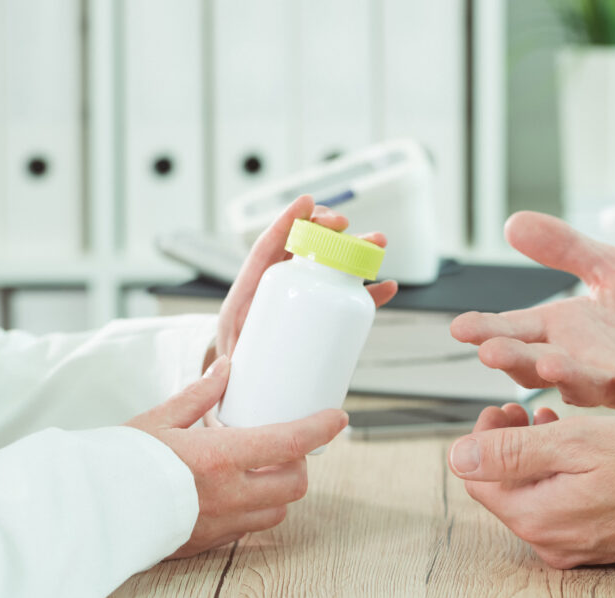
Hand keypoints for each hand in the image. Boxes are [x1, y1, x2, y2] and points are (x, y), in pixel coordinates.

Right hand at [126, 356, 347, 557]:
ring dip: (277, 490)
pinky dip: (252, 509)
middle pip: (294, 485)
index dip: (320, 428)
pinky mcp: (207, 543)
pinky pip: (248, 529)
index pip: (290, 442)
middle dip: (299, 464)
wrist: (86, 512)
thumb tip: (227, 369)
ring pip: (276, 511)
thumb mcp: (160, 419)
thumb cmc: (118, 461)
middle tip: (284, 446)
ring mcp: (220, 523)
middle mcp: (228, 494)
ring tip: (258, 469)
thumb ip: (200, 395)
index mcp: (220, 457)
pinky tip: (233, 492)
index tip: (338, 417)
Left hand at [211, 195, 398, 362]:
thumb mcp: (228, 358)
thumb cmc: (235, 364)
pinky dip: (367, 291)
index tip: (306, 202)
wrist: (244, 378)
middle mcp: (278, 286)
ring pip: (330, 265)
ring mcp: (302, 296)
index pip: (267, 248)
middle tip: (345, 224)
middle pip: (304, 246)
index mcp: (250, 291)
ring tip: (378, 244)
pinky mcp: (320, 313)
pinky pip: (346, 297)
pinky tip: (387, 287)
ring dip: (356, 251)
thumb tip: (227, 368)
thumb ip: (227, 364)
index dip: (286, 222)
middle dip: (326, 228)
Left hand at [448, 404, 614, 567]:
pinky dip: (558, 476)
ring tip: (551, 421)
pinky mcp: (596, 543)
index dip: (484, 438)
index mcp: (536, 517)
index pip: (478, 479)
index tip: (504, 408)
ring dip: (532, 457)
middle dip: (507, 446)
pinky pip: (559, 508)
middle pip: (503, 489)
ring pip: (531, 496)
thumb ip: (511, 452)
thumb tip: (456, 457)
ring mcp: (573, 546)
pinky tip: (577, 451)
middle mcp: (549, 541)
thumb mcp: (575, 443)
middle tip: (526, 410)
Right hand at [450, 211, 614, 426]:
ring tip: (547, 361)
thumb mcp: (609, 268)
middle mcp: (580, 362)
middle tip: (490, 352)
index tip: (460, 328)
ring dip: (565, 374)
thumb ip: (563, 248)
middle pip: (537, 364)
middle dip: (514, 359)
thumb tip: (512, 222)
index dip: (487, 330)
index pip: (515, 330)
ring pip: (582, 383)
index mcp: (562, 333)